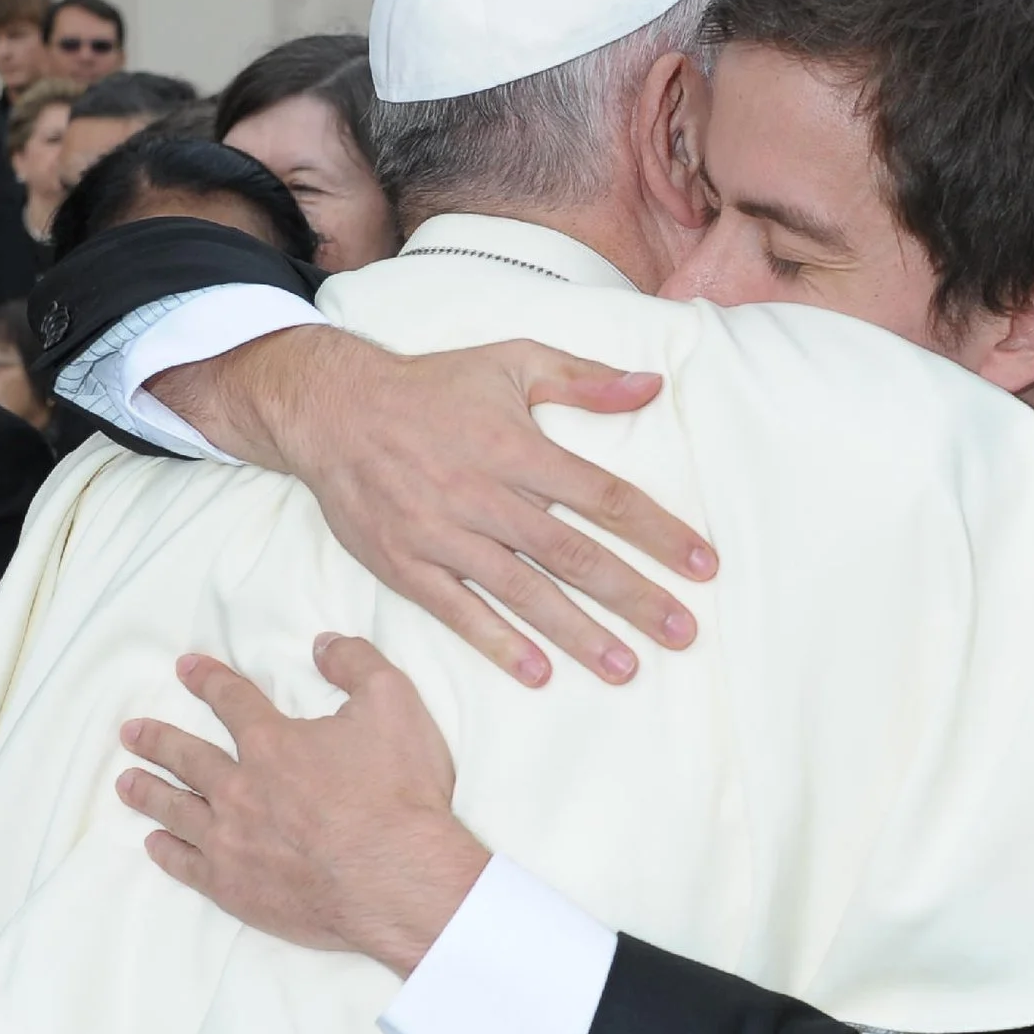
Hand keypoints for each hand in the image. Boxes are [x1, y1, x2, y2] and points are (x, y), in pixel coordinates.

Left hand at [115, 635, 483, 977]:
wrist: (397, 880)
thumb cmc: (398, 794)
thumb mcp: (394, 704)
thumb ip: (357, 664)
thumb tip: (325, 643)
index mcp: (273, 743)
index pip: (232, 700)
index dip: (208, 680)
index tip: (185, 667)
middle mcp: (240, 789)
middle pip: (188, 758)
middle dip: (158, 740)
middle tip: (131, 732)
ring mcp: (232, 842)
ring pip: (177, 809)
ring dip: (149, 792)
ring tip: (125, 782)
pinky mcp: (236, 888)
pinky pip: (187, 866)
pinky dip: (168, 852)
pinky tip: (155, 844)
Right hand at [146, 327, 715, 687]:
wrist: (331, 409)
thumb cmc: (431, 386)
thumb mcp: (511, 361)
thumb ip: (583, 378)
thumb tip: (652, 384)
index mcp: (516, 446)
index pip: (602, 495)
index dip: (657, 531)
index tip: (702, 565)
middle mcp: (483, 494)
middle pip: (572, 554)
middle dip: (633, 597)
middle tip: (682, 632)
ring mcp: (442, 534)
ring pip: (522, 591)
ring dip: (577, 633)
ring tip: (625, 668)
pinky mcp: (405, 564)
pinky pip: (457, 610)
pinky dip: (497, 642)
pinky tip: (538, 672)